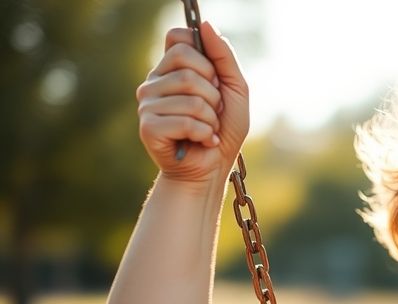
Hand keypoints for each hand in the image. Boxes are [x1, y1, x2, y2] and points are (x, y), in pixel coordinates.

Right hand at [137, 21, 249, 184]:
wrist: (213, 170)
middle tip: (213, 111)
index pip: (178, 39)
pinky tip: (202, 141)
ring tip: (208, 129)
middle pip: (188, 68)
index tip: (213, 79)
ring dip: (211, 118)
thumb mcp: (234, 89)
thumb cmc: (224, 130)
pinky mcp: (148, 127)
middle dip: (213, 93)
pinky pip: (186, 120)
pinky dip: (204, 133)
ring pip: (191, 97)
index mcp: (170, 69)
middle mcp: (154, 83)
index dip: (203, 58)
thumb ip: (223, 56)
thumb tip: (205, 24)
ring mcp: (147, 104)